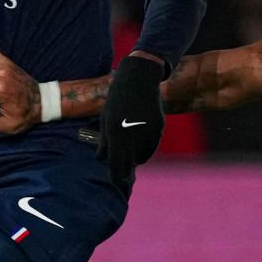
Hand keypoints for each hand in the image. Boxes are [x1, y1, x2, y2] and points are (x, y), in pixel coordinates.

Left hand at [99, 52, 164, 189]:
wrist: (139, 79)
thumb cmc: (117, 99)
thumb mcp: (105, 119)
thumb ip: (104, 142)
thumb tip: (102, 160)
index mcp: (116, 131)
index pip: (116, 163)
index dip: (115, 175)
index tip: (116, 182)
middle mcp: (133, 133)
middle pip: (130, 163)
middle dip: (125, 170)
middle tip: (122, 172)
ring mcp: (148, 131)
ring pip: (142, 156)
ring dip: (135, 157)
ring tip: (129, 146)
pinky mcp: (159, 128)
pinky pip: (151, 146)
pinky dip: (145, 148)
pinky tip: (139, 138)